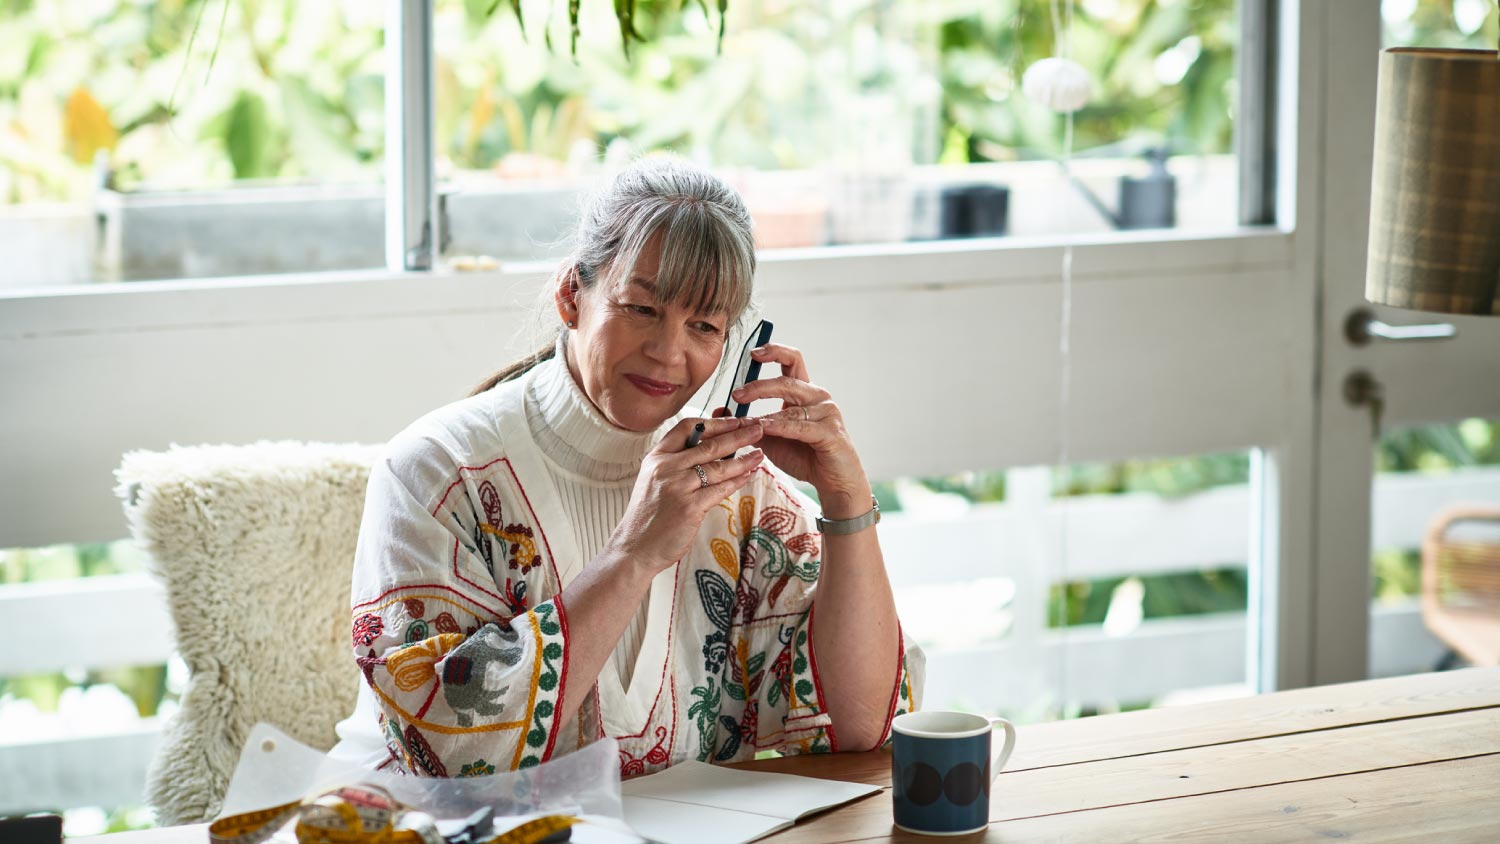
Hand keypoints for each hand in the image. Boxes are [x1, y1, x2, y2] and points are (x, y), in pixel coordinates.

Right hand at [608, 416, 764, 573]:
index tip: (734, 420)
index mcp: (657, 458)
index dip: (714, 422)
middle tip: (757, 428)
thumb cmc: (648, 516)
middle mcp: (666, 468)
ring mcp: (678, 487)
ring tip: (759, 453)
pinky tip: (748, 475)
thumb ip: (677, 463)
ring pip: (718, 467)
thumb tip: (711, 447)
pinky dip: (737, 481)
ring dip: (743, 459)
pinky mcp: (689, 508)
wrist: (634, 548)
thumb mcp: (655, 480)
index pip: (688, 428)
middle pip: (709, 445)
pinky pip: (720, 490)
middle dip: (738, 434)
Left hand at [727, 343, 871, 518]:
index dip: (774, 352)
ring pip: (792, 406)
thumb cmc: (804, 456)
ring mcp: (827, 413)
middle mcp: (818, 397)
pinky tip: (765, 428)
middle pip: (787, 381)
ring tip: (746, 420)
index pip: (792, 361)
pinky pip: (800, 426)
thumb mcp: (769, 437)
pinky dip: (780, 427)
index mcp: (805, 392)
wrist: (832, 481)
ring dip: (766, 413)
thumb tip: (721, 410)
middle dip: (759, 387)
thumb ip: (749, 423)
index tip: (753, 353)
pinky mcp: (831, 432)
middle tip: (737, 394)